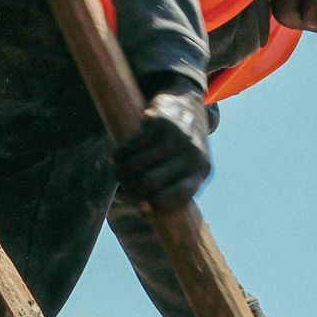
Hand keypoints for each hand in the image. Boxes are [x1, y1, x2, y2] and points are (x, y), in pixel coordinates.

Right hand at [114, 89, 211, 209]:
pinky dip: (119, 155)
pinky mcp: (160, 121)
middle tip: (123, 191)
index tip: (141, 208)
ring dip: (121, 174)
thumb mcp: (190, 168)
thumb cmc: (184, 149)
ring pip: (137, 164)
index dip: (156, 206)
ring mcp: (176, 137)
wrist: (190, 106)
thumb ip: (173, 189)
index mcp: (201, 171)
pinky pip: (131, 145)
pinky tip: (116, 158)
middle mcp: (191, 154)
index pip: (178, 195)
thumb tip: (143, 210)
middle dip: (130, 191)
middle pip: (150, 182)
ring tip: (118, 175)